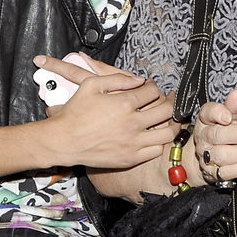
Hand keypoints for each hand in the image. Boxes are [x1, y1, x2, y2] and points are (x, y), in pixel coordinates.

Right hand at [33, 56, 172, 168]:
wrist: (64, 141)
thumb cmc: (75, 113)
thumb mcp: (91, 84)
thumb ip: (117, 79)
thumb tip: (138, 80)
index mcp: (124, 103)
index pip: (152, 91)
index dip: (154, 86)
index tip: (150, 87)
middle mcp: (132, 123)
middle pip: (166, 110)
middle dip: (171, 101)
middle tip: (170, 99)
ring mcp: (133, 142)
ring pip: (167, 133)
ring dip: (172, 123)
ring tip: (171, 119)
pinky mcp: (130, 158)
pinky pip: (156, 150)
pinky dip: (159, 142)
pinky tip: (155, 136)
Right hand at [194, 87, 236, 181]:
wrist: (206, 157)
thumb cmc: (223, 130)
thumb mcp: (230, 116)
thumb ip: (234, 106)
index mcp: (206, 119)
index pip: (208, 113)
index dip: (217, 113)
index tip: (229, 116)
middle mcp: (204, 137)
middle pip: (217, 135)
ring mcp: (206, 156)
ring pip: (221, 155)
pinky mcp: (212, 173)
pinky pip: (225, 172)